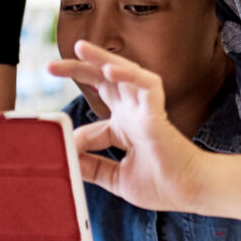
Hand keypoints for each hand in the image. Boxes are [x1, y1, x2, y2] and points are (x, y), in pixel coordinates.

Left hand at [46, 41, 204, 212]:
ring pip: (123, 72)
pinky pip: (145, 84)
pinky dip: (128, 75)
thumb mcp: (116, 178)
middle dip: (77, 69)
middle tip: (50, 66)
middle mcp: (133, 112)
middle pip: (103, 80)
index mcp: (125, 126)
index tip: (60, 149)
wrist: (189, 193)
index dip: (74, 132)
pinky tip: (109, 70)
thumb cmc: (162, 184)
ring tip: (79, 48)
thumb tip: (65, 159)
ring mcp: (145, 109)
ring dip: (100, 58)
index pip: (95, 115)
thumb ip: (92, 168)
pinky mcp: (157, 112)